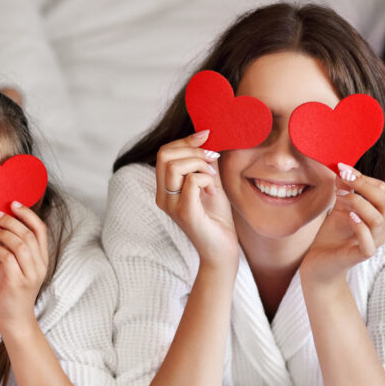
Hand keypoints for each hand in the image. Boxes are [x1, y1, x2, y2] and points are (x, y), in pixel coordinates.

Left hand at [0, 203, 49, 334]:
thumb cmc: (12, 289)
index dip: (28, 214)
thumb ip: (14, 248)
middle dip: (11, 220)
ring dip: (4, 234)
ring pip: (20, 244)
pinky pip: (8, 259)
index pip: (40, 229)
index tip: (14, 203)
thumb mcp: (17, 265)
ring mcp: (30, 275)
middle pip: (29, 234)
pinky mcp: (17, 283)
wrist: (14, 318)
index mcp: (42, 258)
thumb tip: (2, 226)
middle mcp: (40, 265)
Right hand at [155, 130, 236, 268]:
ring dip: (200, 164)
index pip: (164, 153)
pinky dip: (206, 179)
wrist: (221, 249)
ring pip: (175, 166)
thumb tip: (207, 141)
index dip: (185, 140)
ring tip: (212, 177)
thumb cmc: (216, 219)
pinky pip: (192, 182)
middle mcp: (163, 196)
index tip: (206, 137)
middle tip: (211, 160)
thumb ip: (205, 165)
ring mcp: (171, 205)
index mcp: (164, 188)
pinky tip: (213, 191)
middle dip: (192, 150)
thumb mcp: (210, 184)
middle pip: (165, 155)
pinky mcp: (185, 213)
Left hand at [301, 164, 384, 285]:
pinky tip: (349, 217)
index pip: (382, 192)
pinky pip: (369, 242)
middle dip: (365, 186)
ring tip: (339, 197)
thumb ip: (343, 192)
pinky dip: (360, 227)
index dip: (364, 178)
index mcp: (377, 216)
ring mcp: (372, 243)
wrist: (318, 264)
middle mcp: (379, 229)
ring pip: (379, 219)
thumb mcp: (337, 210)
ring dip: (359, 202)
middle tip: (343, 178)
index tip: (343, 168)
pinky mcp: (360, 256)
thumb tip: (343, 170)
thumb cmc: (331, 236)